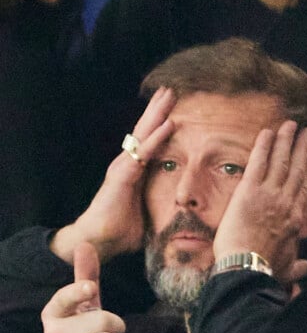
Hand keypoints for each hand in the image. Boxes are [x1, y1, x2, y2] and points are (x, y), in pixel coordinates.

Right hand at [50, 87, 175, 263]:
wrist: (99, 242)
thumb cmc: (122, 231)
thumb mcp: (149, 215)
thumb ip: (161, 208)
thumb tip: (181, 214)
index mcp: (135, 172)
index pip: (150, 143)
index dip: (161, 125)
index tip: (174, 108)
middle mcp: (128, 165)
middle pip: (145, 131)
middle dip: (158, 110)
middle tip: (171, 90)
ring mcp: (123, 167)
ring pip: (143, 135)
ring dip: (157, 114)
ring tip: (169, 95)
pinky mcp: (122, 175)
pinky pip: (143, 152)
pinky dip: (156, 138)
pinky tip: (169, 124)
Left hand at [214, 120, 306, 285]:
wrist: (247, 268)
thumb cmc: (266, 270)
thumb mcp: (288, 268)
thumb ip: (300, 266)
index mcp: (296, 218)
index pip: (306, 187)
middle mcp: (286, 201)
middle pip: (297, 168)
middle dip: (302, 147)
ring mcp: (269, 194)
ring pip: (281, 161)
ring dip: (286, 140)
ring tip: (291, 124)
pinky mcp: (249, 190)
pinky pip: (259, 162)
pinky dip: (264, 146)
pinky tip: (268, 132)